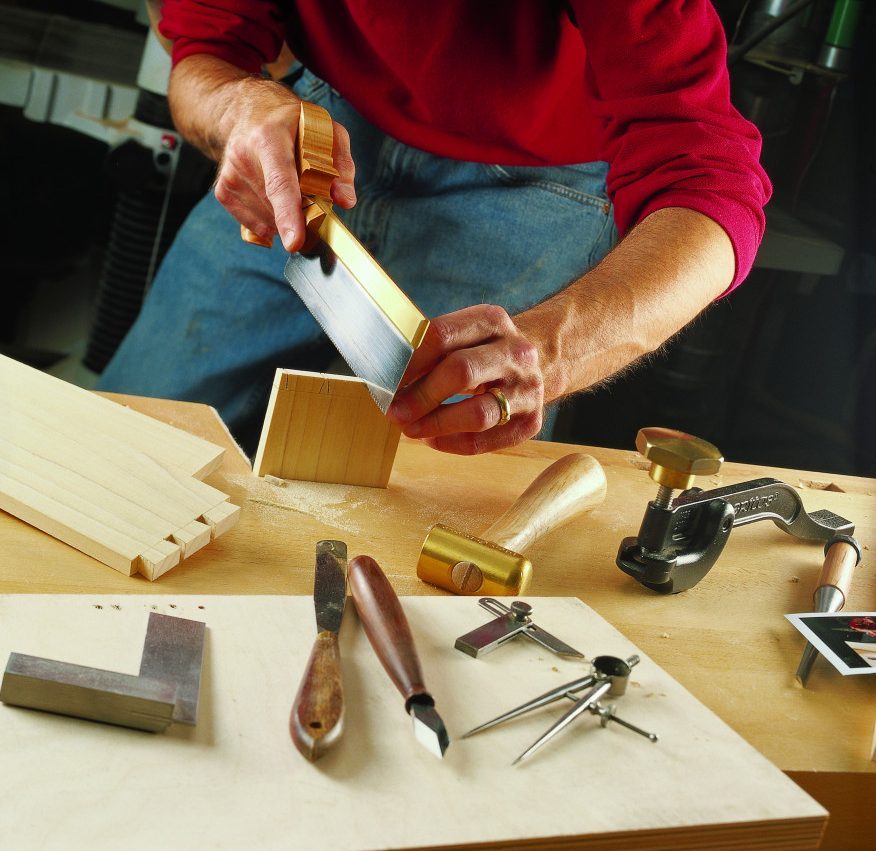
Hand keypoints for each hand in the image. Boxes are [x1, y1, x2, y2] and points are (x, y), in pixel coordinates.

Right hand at [213, 80, 355, 251]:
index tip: (294, 242)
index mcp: (269, 137)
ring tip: (291, 189)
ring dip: (286, 217)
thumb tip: (345, 201)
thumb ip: (341, 165)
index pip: (280, 183)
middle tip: (312, 197)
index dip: (288, 215)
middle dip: (300, 215)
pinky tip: (274, 199)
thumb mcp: (327, 131)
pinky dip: (271, 220)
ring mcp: (230, 175)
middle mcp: (243, 155)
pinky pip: (255, 224)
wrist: (248, 111)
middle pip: (276, 207)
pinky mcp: (223, 191)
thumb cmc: (294, 123)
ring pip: (268, 220)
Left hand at [387, 305, 544, 454]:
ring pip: (477, 414)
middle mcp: (516, 352)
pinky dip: (451, 443)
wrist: (538, 364)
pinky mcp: (531, 422)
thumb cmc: (482, 352)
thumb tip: (388, 379)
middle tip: (395, 412)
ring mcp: (528, 388)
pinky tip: (432, 438)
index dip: (410, 360)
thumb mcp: (464, 337)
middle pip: (461, 372)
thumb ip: (430, 352)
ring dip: (435, 424)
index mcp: (492, 321)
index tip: (388, 379)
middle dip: (421, 396)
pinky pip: (484, 440)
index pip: (443, 335)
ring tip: (410, 429)